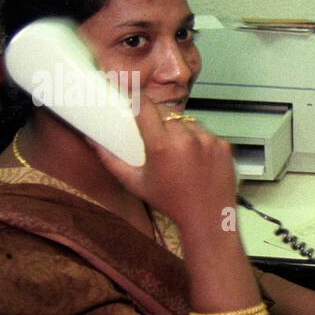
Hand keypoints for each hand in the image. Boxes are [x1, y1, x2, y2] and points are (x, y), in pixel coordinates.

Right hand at [88, 96, 236, 233]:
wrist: (208, 218)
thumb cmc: (169, 202)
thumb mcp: (135, 183)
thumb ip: (110, 159)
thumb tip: (90, 140)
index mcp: (162, 146)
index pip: (145, 105)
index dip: (137, 99)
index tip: (132, 97)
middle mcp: (187, 138)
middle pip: (167, 113)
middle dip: (160, 121)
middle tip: (157, 137)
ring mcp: (208, 140)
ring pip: (188, 121)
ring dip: (180, 130)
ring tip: (179, 152)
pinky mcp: (223, 144)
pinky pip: (206, 132)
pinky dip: (199, 140)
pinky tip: (196, 159)